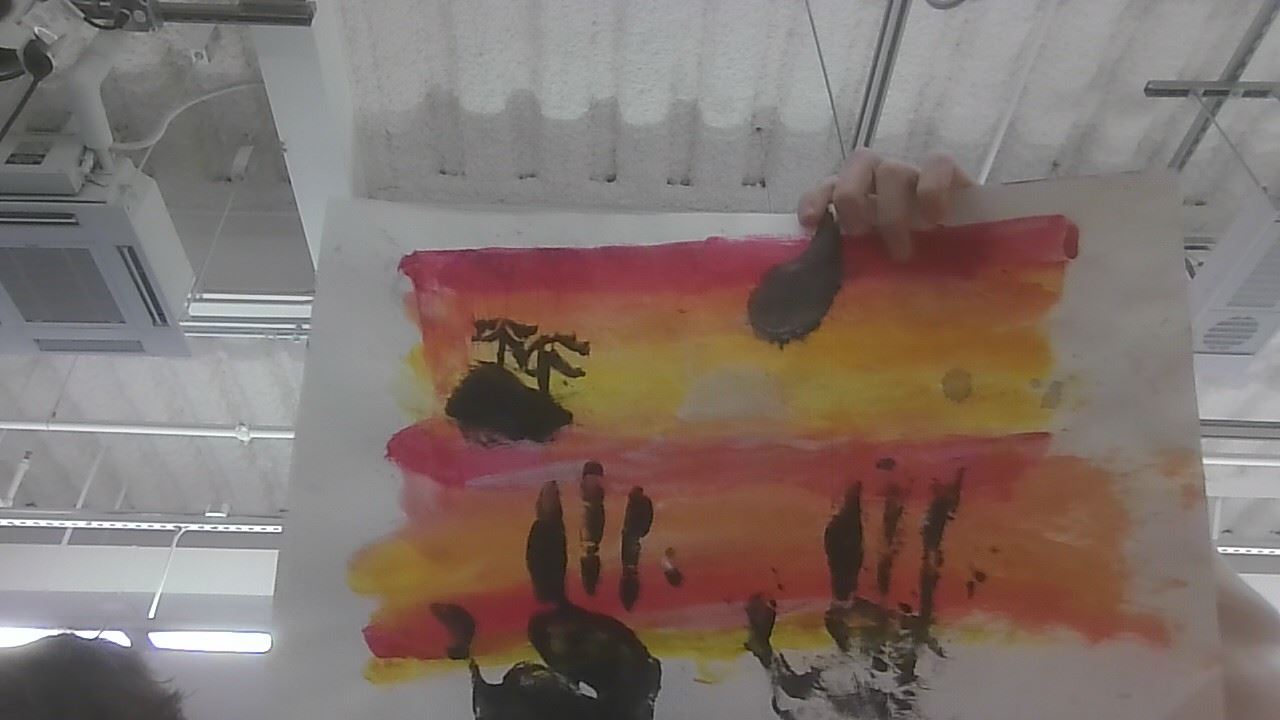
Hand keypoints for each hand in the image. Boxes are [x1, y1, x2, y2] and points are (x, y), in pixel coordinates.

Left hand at [797, 150, 972, 260]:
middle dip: (854, 199)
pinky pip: (938, 165)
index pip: (829, 184)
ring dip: (892, 212)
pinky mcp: (948, 173)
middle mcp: (881, 177)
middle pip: (859, 162)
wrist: (965, 250)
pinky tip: (934, 218)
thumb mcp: (877, 259)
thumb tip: (825, 288)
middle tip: (862, 236)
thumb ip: (855, 258)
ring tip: (901, 250)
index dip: (815, 198)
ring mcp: (913, 172)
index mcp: (858, 194)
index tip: (811, 223)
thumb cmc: (912, 257)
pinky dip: (932, 190)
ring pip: (893, 171)